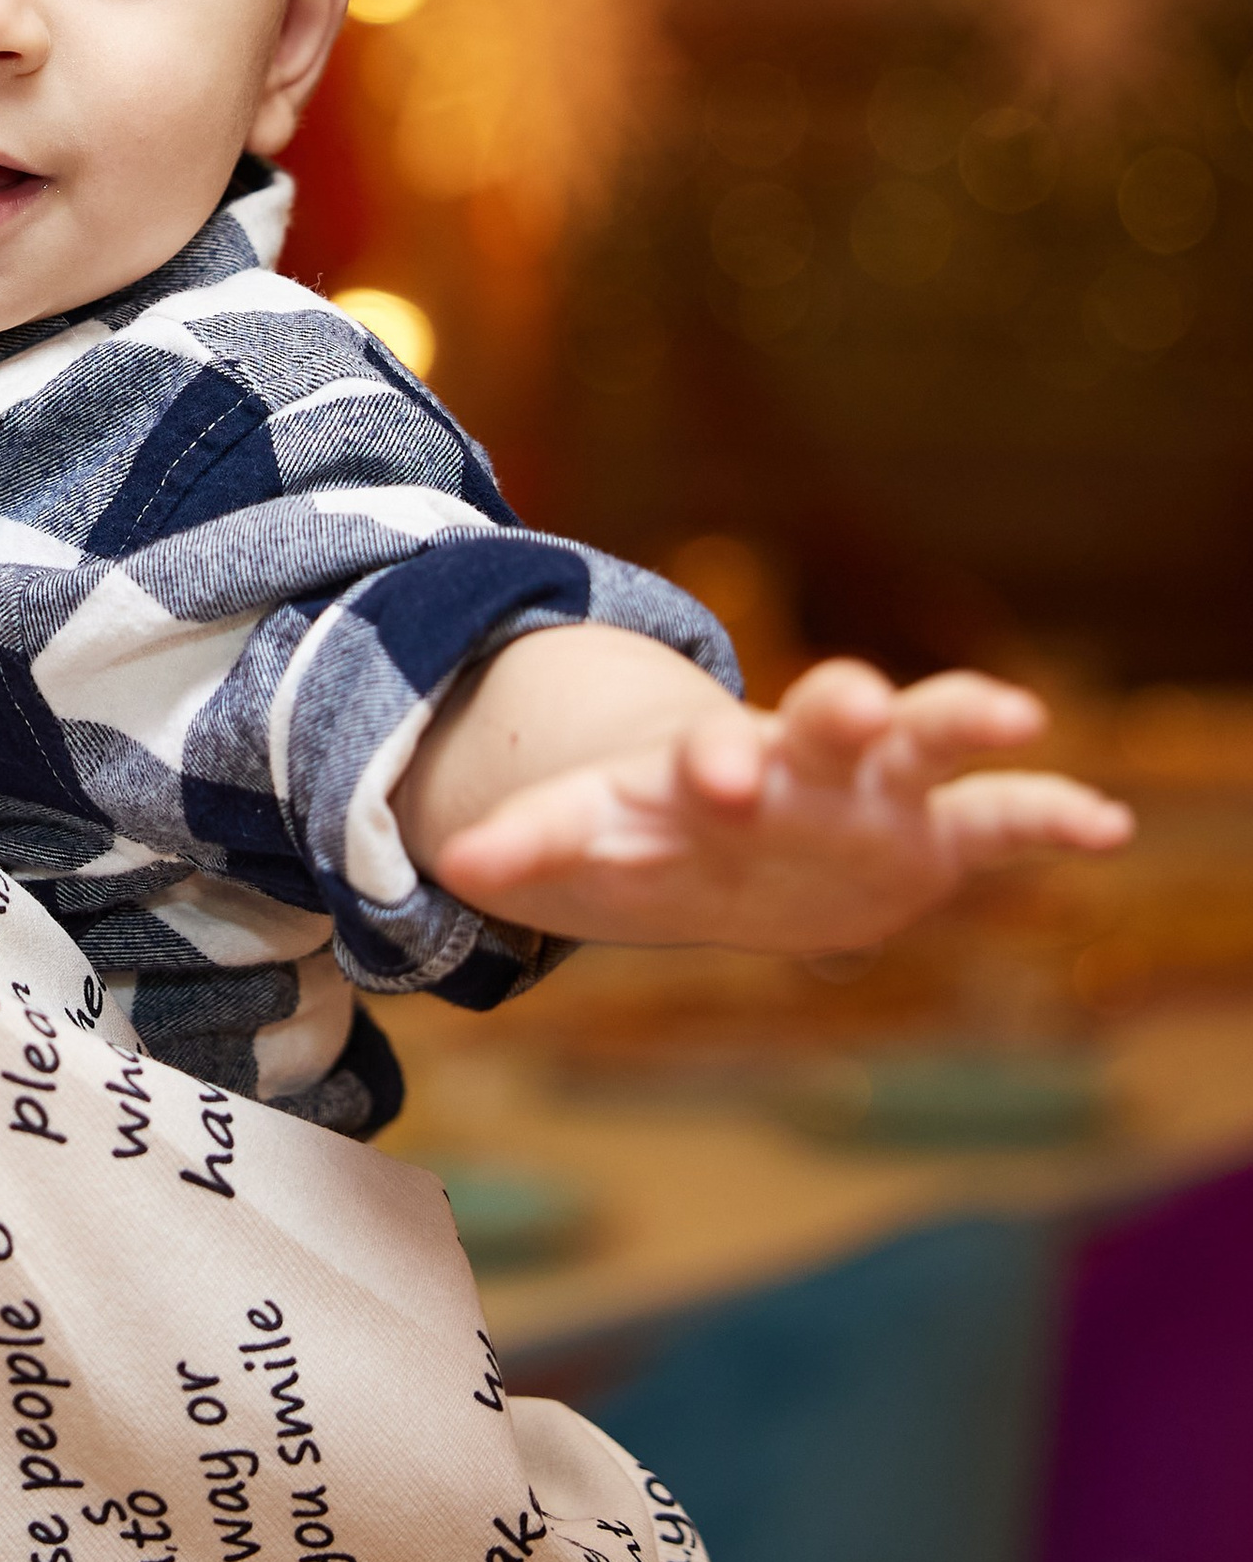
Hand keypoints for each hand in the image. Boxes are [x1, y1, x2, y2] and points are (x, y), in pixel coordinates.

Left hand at [427, 659, 1133, 952]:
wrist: (717, 833)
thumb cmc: (650, 836)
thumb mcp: (587, 843)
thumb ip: (530, 849)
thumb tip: (452, 866)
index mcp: (703, 772)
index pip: (699, 759)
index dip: (705, 766)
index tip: (713, 773)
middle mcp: (794, 767)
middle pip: (814, 724)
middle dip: (833, 713)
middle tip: (854, 695)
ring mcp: (867, 794)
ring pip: (919, 743)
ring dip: (956, 718)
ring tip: (1013, 709)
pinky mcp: (927, 836)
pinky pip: (996, 820)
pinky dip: (1049, 813)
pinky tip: (1109, 822)